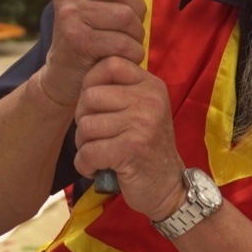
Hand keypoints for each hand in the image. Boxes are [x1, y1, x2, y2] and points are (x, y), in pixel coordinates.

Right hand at [34, 0, 147, 109]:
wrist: (64, 77)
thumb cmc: (92, 35)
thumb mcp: (97, 1)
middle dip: (137, 11)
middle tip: (130, 27)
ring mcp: (69, 14)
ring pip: (126, 17)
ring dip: (135, 36)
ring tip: (124, 44)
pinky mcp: (77, 39)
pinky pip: (122, 42)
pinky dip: (131, 54)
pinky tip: (121, 58)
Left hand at [73, 56, 185, 220]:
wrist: (168, 188)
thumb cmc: (145, 148)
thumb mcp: (140, 111)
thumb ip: (119, 91)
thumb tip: (83, 77)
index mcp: (151, 86)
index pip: (110, 64)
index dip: (91, 83)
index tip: (96, 107)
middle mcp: (150, 100)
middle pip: (89, 97)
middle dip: (84, 121)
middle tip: (97, 137)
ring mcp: (143, 124)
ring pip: (85, 126)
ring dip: (84, 146)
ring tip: (100, 154)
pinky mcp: (132, 149)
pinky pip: (88, 152)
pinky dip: (85, 166)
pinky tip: (98, 169)